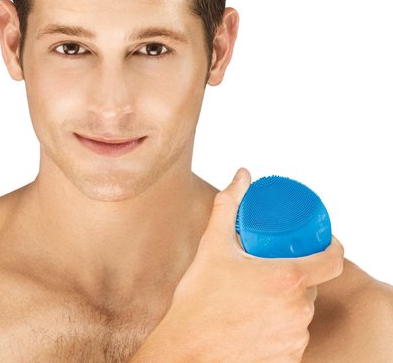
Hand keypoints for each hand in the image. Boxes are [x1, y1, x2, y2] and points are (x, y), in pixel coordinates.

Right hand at [130, 168, 344, 361]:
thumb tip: (243, 174)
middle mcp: (298, 311)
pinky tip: (260, 320)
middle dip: (297, 272)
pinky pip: (294, 336)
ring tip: (263, 292)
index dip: (332, 247)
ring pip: (302, 311)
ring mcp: (295, 338)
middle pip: (313, 284)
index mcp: (287, 279)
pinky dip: (282, 325)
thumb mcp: (213, 244)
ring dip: (289, 300)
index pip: (332, 260)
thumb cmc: (199, 296)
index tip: (320, 241)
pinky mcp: (288, 359)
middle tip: (273, 264)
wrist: (187, 347)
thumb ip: (228, 204)